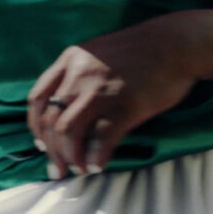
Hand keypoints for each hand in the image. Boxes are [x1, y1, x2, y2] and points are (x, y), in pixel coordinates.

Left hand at [26, 15, 201, 177]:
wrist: (176, 43)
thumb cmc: (139, 50)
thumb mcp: (97, 53)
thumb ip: (77, 75)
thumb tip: (65, 109)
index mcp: (69, 60)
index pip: (37, 99)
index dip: (35, 127)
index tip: (42, 145)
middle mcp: (79, 75)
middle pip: (51, 120)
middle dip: (52, 151)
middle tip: (58, 170)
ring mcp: (101, 91)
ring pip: (70, 132)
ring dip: (70, 157)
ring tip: (79, 170)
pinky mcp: (125, 106)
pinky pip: (101, 138)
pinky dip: (97, 156)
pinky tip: (99, 164)